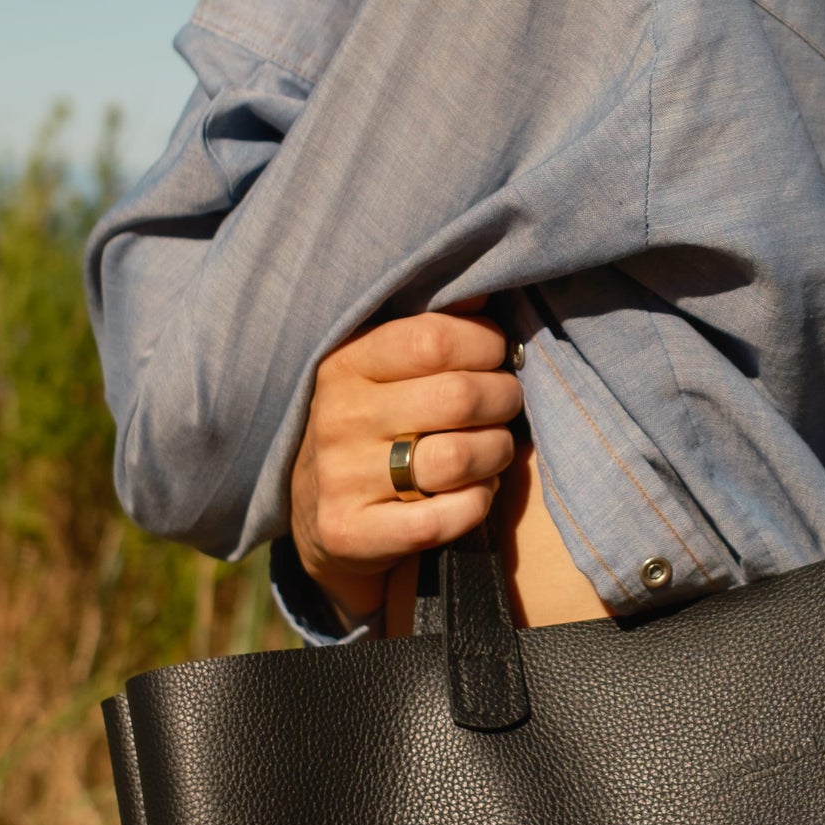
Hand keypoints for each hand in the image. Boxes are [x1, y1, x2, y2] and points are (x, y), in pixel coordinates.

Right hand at [290, 311, 523, 630]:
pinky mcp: (356, 533)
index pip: (435, 339)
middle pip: (459, 397)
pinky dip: (479, 501)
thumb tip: (481, 291)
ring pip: (460, 458)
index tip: (495, 356)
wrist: (319, 519)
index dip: (485, 344)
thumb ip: (429, 328)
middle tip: (505, 405)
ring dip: (497, 452)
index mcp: (345, 365)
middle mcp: (338, 418)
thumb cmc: (371, 428)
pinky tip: (474, 490)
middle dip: (504, 399)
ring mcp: (343, 479)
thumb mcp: (380, 370)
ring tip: (494, 449)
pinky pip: (450, 515)